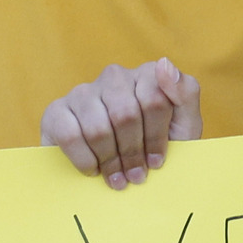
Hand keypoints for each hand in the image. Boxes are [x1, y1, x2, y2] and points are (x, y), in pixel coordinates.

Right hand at [40, 56, 201, 188]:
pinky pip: (69, 135)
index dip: (156, 138)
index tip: (156, 161)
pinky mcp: (56, 111)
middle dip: (132, 153)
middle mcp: (115, 76)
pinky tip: (93, 169)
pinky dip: (84, 160)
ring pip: (98, 128)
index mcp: (148, 74)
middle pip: (125, 115)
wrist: (124, 174)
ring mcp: (83, 91)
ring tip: (117, 178)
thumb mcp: (184, 124)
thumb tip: (163, 64)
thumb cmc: (158, 147)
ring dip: (110, 160)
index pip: (154, 102)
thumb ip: (186, 92)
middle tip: (135, 177)